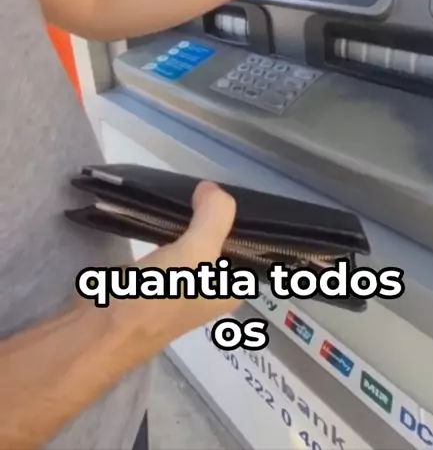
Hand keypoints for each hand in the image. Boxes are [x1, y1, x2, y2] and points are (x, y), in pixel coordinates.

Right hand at [109, 182, 242, 357]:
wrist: (97, 331)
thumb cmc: (156, 298)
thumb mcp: (197, 254)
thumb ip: (214, 217)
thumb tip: (210, 189)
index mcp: (230, 289)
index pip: (249, 244)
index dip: (238, 214)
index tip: (223, 191)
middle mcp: (211, 289)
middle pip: (219, 239)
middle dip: (210, 213)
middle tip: (198, 187)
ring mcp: (180, 285)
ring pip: (193, 240)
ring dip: (187, 219)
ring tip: (181, 194)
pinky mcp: (153, 279)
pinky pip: (169, 244)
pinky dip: (166, 227)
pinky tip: (161, 212)